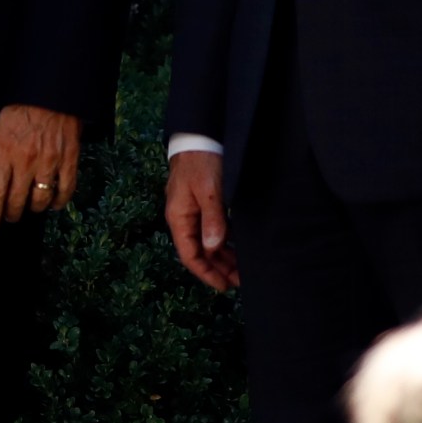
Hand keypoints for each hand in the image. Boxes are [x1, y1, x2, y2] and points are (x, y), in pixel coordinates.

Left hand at [0, 104, 79, 229]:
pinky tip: (53, 204)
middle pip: (17, 200)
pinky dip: (59, 202)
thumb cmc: (22, 110)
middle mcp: (27, 160)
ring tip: (29, 206)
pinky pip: (65, 190)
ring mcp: (50, 162)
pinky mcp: (69, 160)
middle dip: (11, 213)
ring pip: (40, 200)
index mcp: (5, 152)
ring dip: (33, 208)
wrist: (52, 93)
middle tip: (10, 215)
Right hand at [165, 150, 239, 290]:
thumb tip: (213, 248)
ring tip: (242, 269)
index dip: (206, 273)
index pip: (189, 255)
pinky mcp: (203, 203)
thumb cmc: (201, 162)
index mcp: (179, 218)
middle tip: (241, 281)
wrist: (198, 136)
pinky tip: (238, 247)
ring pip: (207, 242)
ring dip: (223, 257)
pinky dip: (224, 241)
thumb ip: (212, 220)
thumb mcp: (209, 191)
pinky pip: (212, 229)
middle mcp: (183, 218)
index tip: (224, 286)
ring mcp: (192, 211)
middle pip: (199, 252)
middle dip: (218, 268)